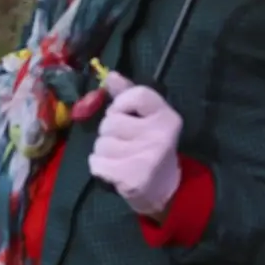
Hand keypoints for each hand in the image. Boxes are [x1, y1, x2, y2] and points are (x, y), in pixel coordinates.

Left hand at [90, 72, 182, 217]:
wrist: (162, 189)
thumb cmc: (150, 146)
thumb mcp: (147, 118)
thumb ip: (129, 95)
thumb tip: (110, 76)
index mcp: (167, 116)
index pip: (138, 94)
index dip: (121, 103)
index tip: (124, 113)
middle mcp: (160, 135)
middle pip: (110, 122)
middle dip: (109, 132)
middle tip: (124, 142)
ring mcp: (147, 157)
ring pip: (101, 144)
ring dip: (103, 151)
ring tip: (120, 158)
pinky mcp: (132, 178)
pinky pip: (96, 163)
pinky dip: (99, 167)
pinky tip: (113, 170)